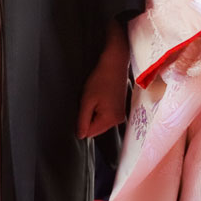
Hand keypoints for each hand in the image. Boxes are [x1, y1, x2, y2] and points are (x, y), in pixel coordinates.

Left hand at [77, 22, 129, 138]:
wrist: (115, 64)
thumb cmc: (100, 80)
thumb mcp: (87, 101)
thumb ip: (83, 120)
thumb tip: (80, 136)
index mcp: (110, 119)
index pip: (89, 133)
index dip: (81, 122)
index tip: (82, 108)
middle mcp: (118, 120)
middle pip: (96, 129)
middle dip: (88, 118)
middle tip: (88, 102)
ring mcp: (120, 115)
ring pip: (99, 123)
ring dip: (93, 114)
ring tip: (95, 98)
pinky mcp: (120, 109)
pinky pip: (105, 116)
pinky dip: (99, 110)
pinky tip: (100, 98)